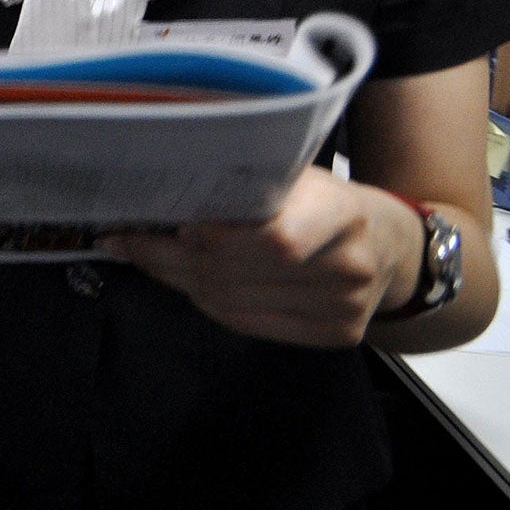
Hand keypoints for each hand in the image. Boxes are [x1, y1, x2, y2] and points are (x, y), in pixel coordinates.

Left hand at [101, 168, 420, 346]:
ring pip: (231, 299)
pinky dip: (206, 301)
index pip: (273, 238)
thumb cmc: (322, 201)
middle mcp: (350, 266)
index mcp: (341, 212)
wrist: (386, 246)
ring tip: (140, 255)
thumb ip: (245, 182)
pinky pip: (246, 322)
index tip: (162, 222)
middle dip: (167, 255)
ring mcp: (345, 307)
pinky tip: (183, 280)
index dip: (215, 236)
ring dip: (176, 278)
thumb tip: (162, 186)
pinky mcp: (335, 335)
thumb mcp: (296, 174)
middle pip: (237, 271)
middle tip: (122, 238)